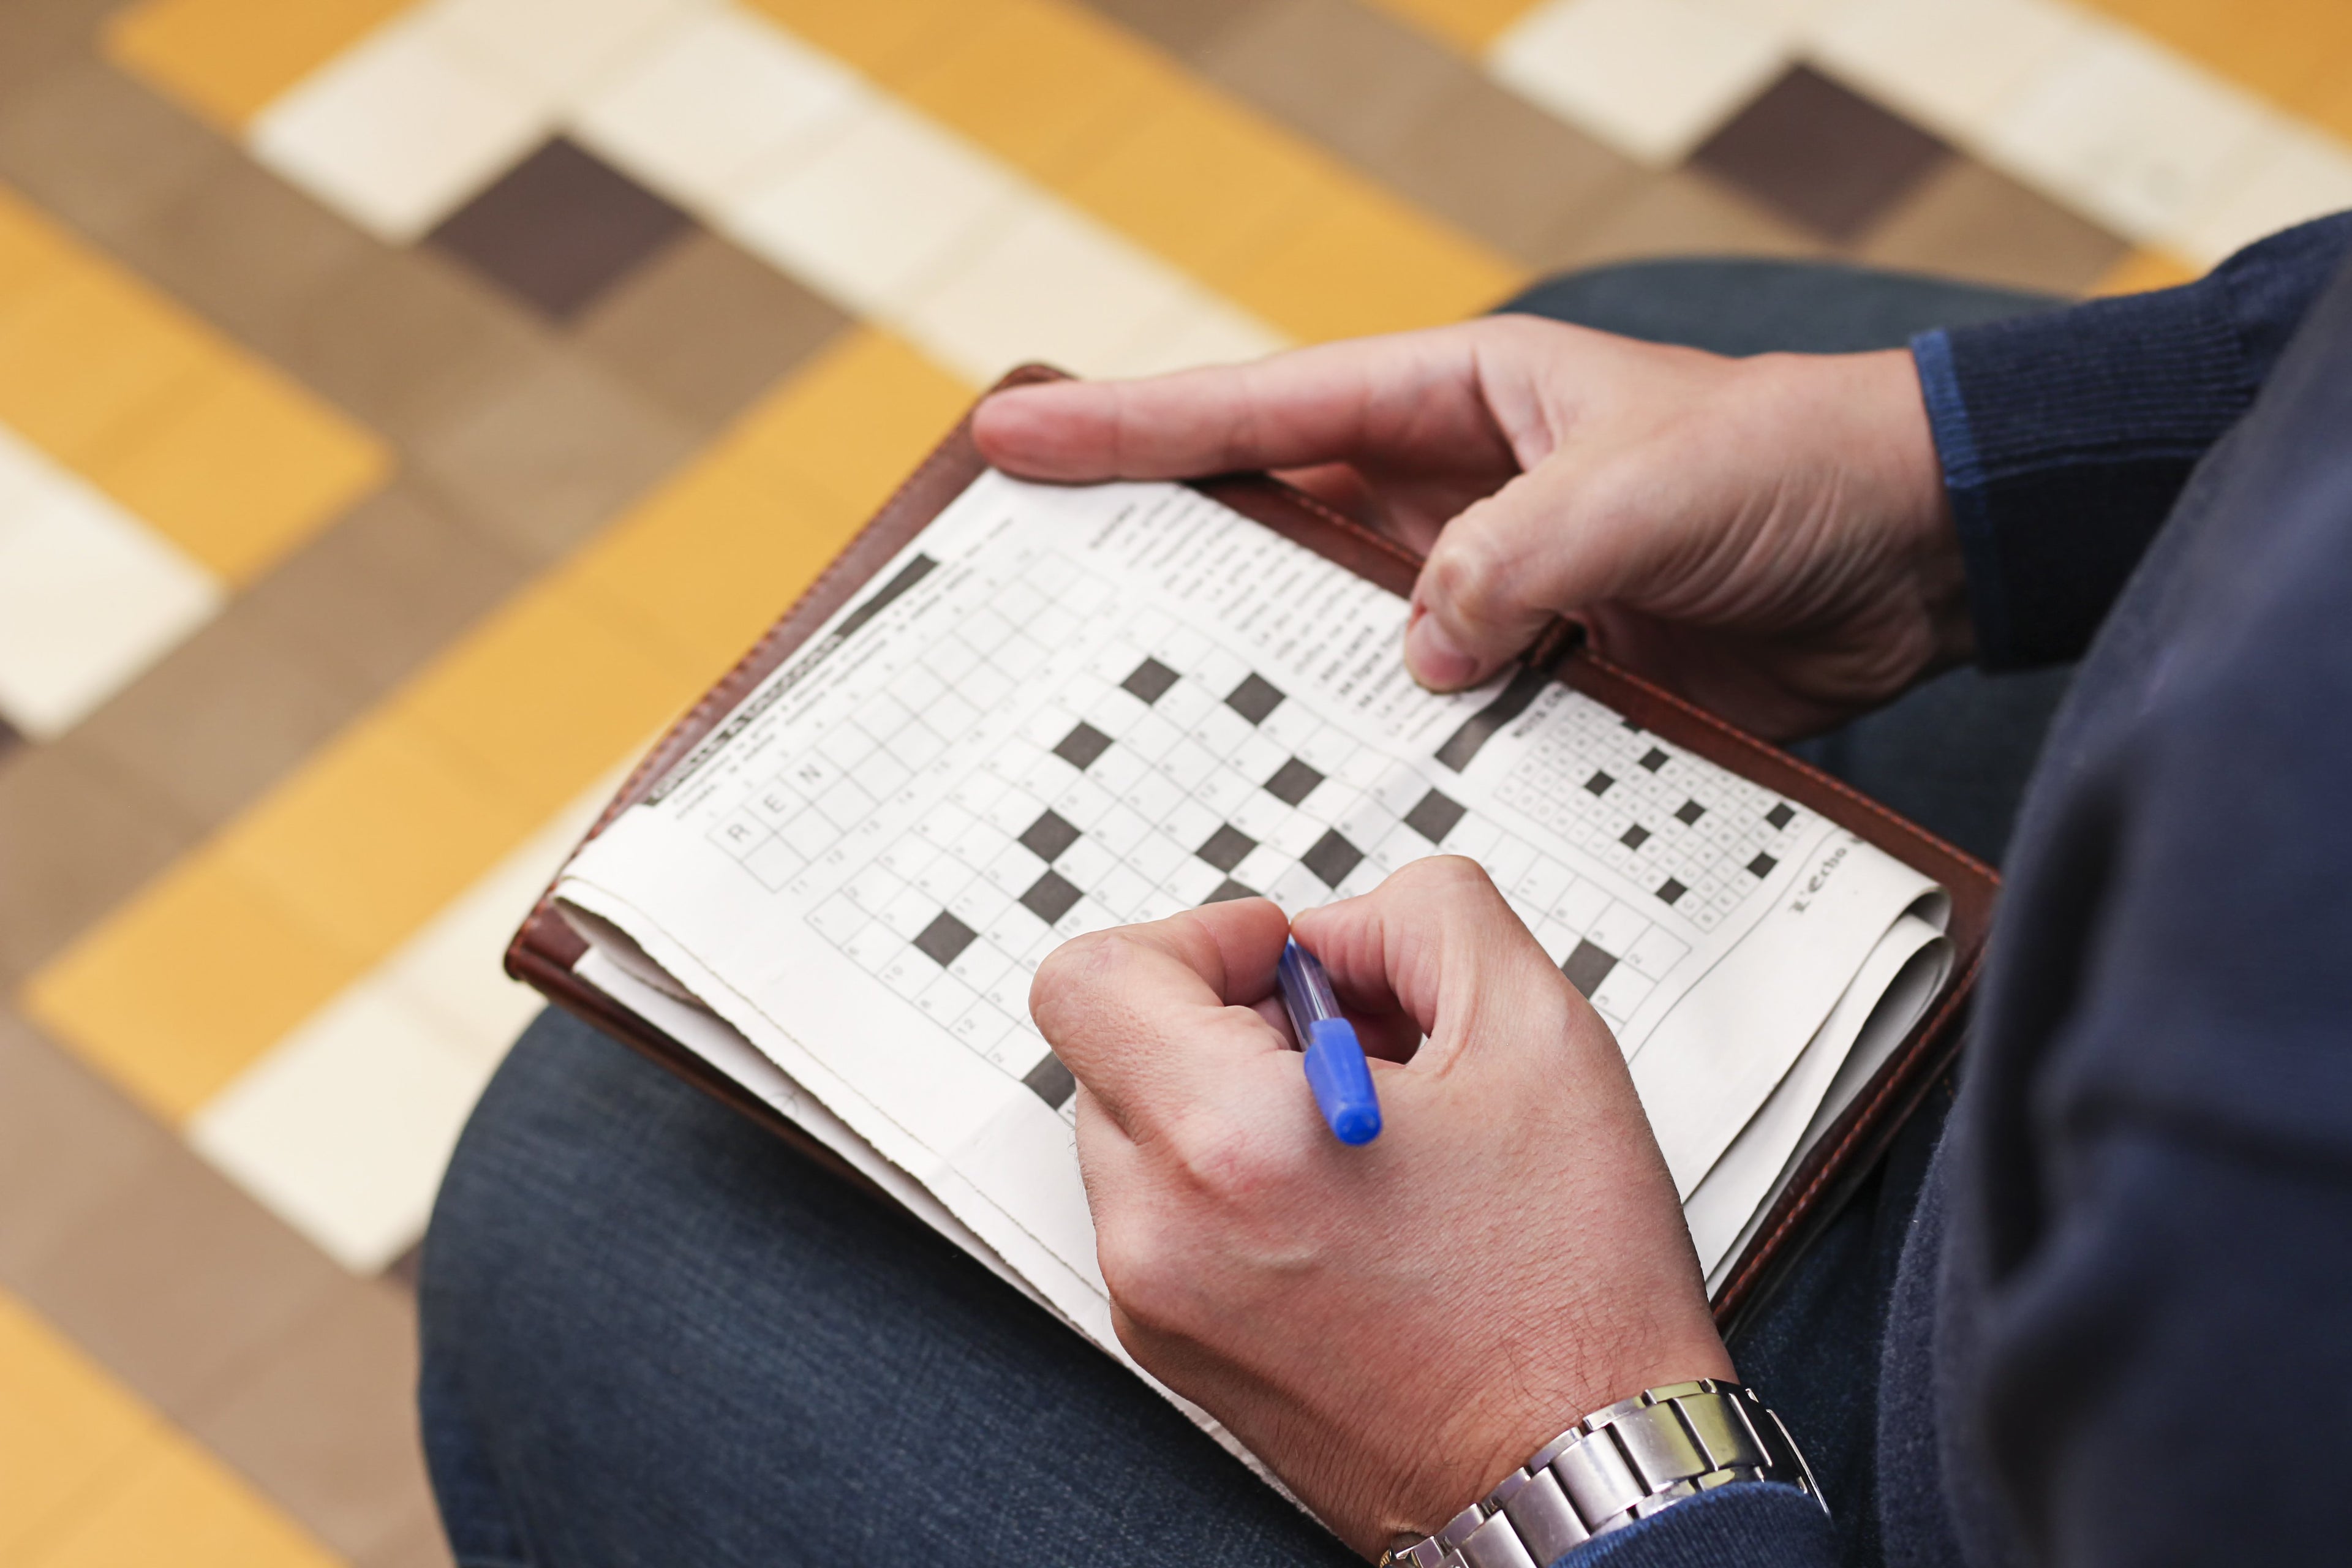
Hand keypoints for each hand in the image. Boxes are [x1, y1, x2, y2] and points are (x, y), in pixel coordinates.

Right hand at [974, 317, 1963, 739]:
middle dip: (1167, 553)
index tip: (1021, 436)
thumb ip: (1516, 557)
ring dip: (1275, 677)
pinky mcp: (1548, 672)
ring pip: (1346, 636)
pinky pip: (1438, 713)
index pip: (1269, 411)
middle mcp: (1460, 495)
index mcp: (1464, 403)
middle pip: (1276, 524)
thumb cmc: (1796, 464)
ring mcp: (1499, 589)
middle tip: (1044, 590)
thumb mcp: (1644, 490)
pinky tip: (1328, 794)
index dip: (1135, 428)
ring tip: (1156, 722)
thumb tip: (1417, 651)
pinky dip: (1390, 751)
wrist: (1923, 549)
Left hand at [1029, 861, 1730, 1555]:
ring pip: (1141, 1128)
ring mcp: (1158, 1304)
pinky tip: (1349, 1197)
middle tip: (1353, 1042)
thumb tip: (1342, 929)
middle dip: (1229, 1015)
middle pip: (1114, 1046)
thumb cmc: (1570, 1300)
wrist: (1580, 1478)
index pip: (1094, 976)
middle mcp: (1162, 1234)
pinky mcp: (1177, 1351)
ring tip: (1364, 1128)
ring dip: (1231, 1095)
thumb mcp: (1537, 1034)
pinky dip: (1234, 1177)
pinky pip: (1164, 1212)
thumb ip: (1425, 917)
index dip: (1196, 938)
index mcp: (1230, 1146)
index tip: (1280, 958)